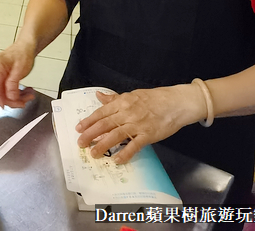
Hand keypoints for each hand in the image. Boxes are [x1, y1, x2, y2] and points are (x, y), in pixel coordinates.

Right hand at [0, 44, 37, 108]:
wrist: (26, 47)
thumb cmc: (23, 53)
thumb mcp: (21, 69)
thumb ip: (13, 83)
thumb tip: (10, 97)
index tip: (4, 106)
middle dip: (11, 99)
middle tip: (23, 102)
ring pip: (3, 91)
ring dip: (16, 97)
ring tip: (27, 96)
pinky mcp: (2, 76)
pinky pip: (6, 88)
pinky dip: (16, 93)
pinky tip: (24, 93)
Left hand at [75, 84, 206, 163]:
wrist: (176, 103)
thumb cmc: (154, 99)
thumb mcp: (131, 95)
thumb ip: (114, 98)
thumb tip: (98, 96)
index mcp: (122, 103)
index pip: (101, 113)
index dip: (88, 121)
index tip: (79, 129)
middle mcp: (127, 113)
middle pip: (104, 124)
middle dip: (90, 134)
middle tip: (80, 143)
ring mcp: (138, 124)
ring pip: (116, 135)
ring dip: (103, 145)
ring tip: (93, 153)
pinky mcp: (149, 134)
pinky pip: (134, 145)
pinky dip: (125, 153)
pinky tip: (117, 160)